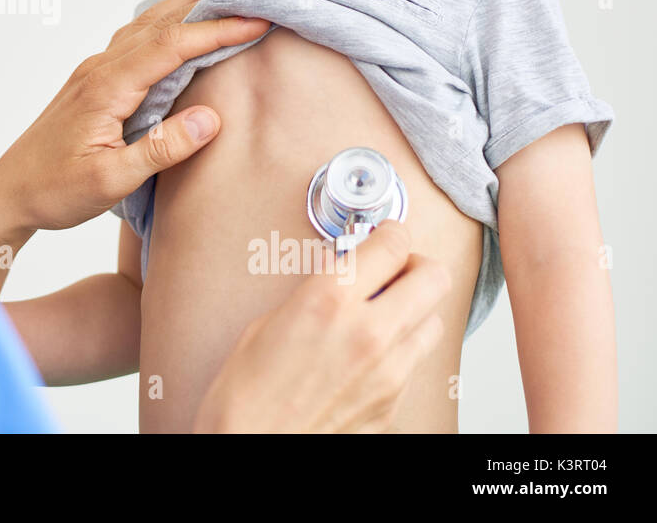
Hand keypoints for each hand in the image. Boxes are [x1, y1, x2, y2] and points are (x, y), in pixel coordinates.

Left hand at [0, 0, 272, 236]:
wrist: (8, 194)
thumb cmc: (54, 191)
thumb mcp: (110, 181)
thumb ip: (160, 150)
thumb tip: (211, 119)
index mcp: (107, 87)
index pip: (171, 45)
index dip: (217, 30)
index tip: (258, 20)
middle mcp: (101, 69)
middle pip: (160, 19)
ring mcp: (96, 72)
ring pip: (147, 24)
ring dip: (186, 1)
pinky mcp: (95, 82)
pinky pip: (137, 38)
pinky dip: (167, 21)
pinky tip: (179, 19)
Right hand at [192, 220, 450, 432]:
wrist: (250, 446)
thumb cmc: (246, 391)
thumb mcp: (270, 320)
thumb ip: (318, 293)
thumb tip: (346, 280)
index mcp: (329, 299)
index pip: (392, 243)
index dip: (391, 231)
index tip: (385, 233)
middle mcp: (368, 331)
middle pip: (432, 276)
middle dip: (416, 265)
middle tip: (394, 269)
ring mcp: (388, 371)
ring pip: (433, 320)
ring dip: (413, 310)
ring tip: (383, 314)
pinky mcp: (393, 402)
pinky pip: (414, 362)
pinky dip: (400, 350)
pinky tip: (368, 355)